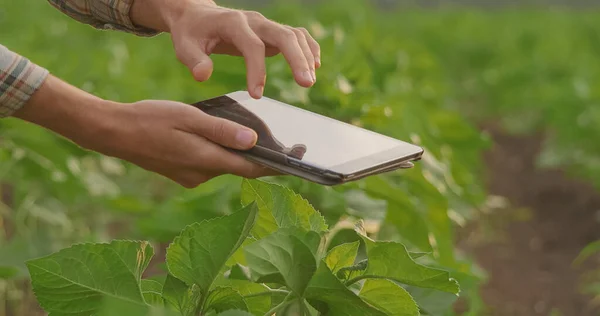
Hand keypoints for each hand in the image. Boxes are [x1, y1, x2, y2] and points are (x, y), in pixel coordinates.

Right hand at [14, 75, 276, 187]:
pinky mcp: (182, 173)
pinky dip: (221, 153)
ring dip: (239, 154)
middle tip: (283, 143)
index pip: (251, 169)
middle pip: (240, 167)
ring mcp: (190, 176)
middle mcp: (201, 175)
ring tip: (255, 134)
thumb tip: (252, 143)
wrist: (113, 133)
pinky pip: (210, 164)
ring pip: (225, 164)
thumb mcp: (188, 118)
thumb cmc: (150, 119)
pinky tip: (221, 136)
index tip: (298, 157)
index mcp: (206, 160)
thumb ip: (221, 131)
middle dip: (261, 158)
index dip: (277, 164)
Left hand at [131, 0, 320, 98]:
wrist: (196, 16)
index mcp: (233, 23)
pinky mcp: (272, 31)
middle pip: (283, 35)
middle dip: (297, 59)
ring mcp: (265, 24)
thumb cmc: (191, 33)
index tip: (256, 95)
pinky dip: (309, 48)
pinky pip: (297, 35)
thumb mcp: (184, 46)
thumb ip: (194, 61)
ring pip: (294, 35)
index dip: (257, 70)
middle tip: (306, 84)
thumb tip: (203, 75)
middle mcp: (254, 21)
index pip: (252, 45)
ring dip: (306, 56)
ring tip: (309, 81)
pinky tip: (315, 65)